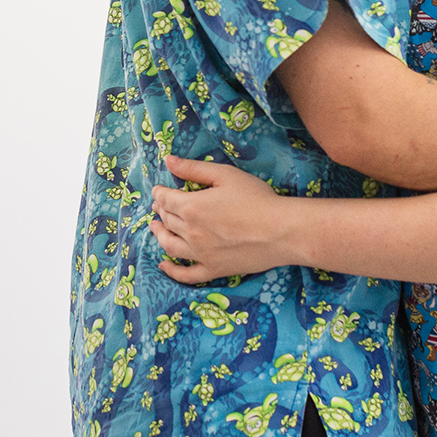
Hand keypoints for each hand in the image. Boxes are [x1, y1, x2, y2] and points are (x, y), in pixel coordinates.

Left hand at [149, 155, 293, 284]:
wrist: (281, 230)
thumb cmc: (256, 198)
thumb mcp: (225, 175)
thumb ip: (194, 169)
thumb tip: (168, 161)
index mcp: (191, 207)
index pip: (165, 199)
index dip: (159, 193)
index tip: (159, 190)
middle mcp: (191, 232)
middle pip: (167, 220)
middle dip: (161, 210)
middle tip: (160, 205)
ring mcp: (201, 254)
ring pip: (170, 246)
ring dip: (158, 235)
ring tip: (155, 228)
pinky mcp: (214, 269)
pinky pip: (186, 275)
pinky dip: (172, 271)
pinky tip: (163, 265)